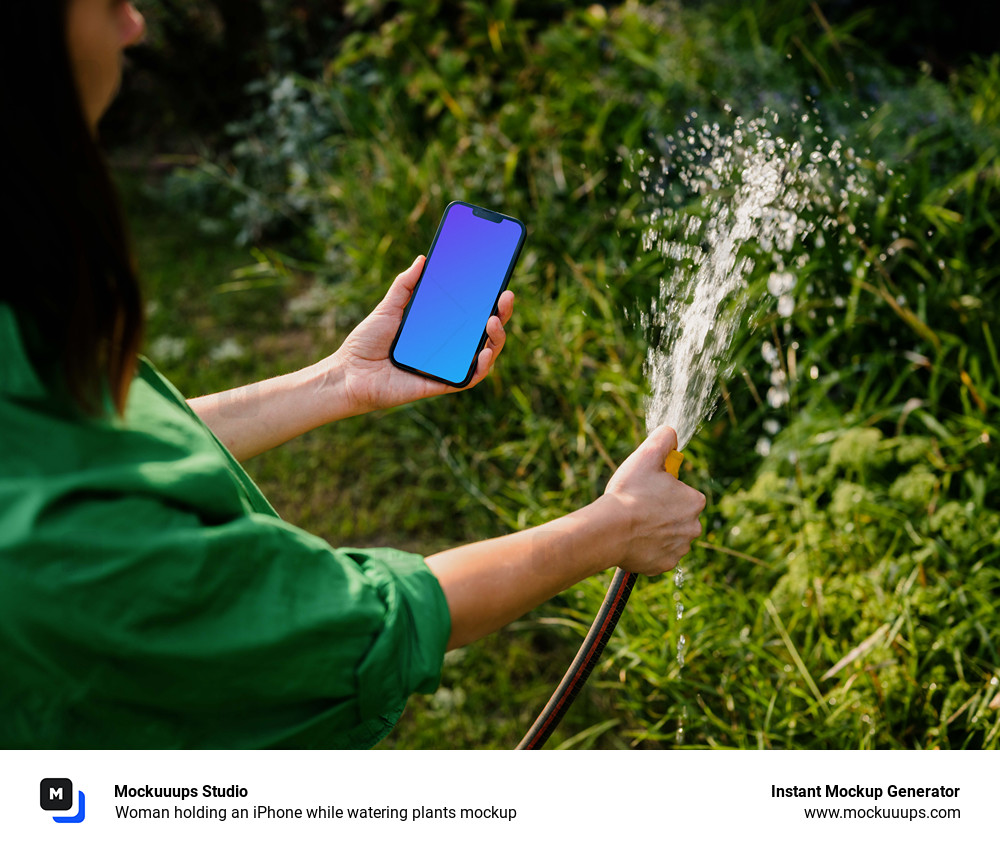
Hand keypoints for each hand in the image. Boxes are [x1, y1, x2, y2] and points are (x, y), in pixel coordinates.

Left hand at [330, 256, 515, 414]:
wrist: (349, 373)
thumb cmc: (366, 343)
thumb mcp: (388, 308)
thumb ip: (405, 285)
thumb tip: (422, 259)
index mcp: (439, 328)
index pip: (471, 313)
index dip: (489, 299)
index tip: (499, 280)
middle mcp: (447, 347)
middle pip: (484, 332)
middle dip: (501, 313)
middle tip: (505, 296)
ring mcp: (446, 366)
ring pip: (484, 355)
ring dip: (497, 339)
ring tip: (494, 320)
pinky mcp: (441, 384)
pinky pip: (469, 378)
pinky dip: (481, 366)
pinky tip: (484, 351)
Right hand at [600, 425, 706, 575]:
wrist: (610, 530)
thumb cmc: (629, 493)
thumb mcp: (646, 456)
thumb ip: (664, 438)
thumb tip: (671, 432)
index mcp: (695, 502)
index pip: (684, 494)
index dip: (665, 490)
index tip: (648, 489)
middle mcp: (693, 527)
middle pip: (678, 516)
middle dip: (662, 512)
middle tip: (638, 507)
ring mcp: (679, 549)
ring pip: (669, 536)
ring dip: (656, 531)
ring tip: (633, 524)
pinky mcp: (664, 565)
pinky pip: (658, 554)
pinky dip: (648, 549)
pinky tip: (633, 541)